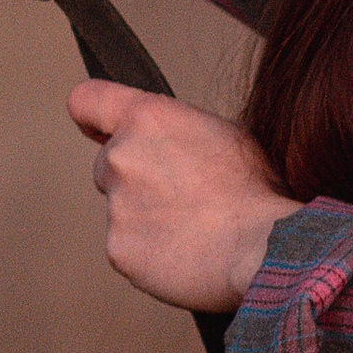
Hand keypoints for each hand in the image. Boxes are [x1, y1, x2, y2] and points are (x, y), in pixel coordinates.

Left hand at [68, 81, 298, 314]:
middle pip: (108, 163)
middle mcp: (122, 156)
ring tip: (193, 228)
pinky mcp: (118, 249)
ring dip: (145, 216)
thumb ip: (175, 130)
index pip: (86, 101)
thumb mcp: (223, 132)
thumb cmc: (256, 188)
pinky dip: (149, 252)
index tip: (97, 129)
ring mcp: (117, 206)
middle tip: (180, 194)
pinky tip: (185, 252)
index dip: (93, 117)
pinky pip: (126, 247)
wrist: (265, 246)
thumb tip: (163, 143)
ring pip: (120, 209)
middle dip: (134, 176)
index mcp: (148, 118)